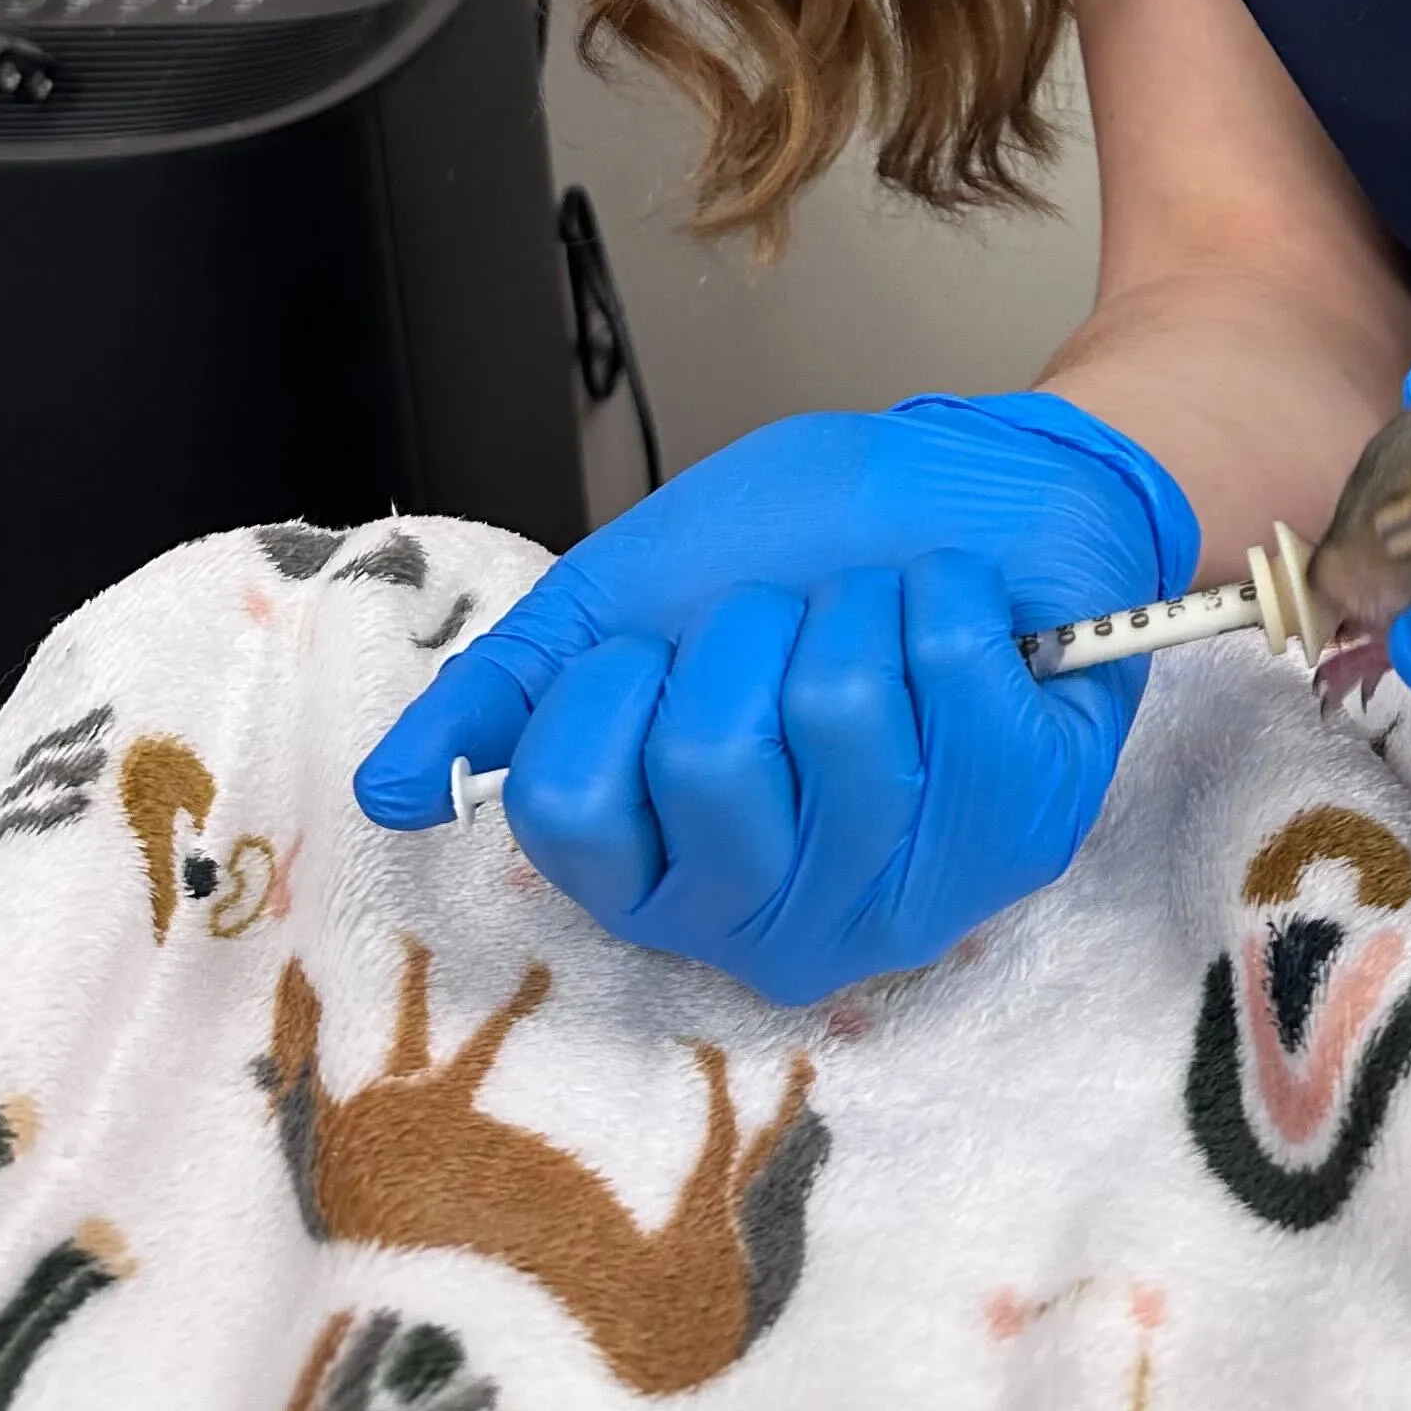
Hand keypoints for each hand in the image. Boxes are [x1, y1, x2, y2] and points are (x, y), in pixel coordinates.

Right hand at [353, 391, 1195, 999]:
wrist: (965, 490)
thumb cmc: (794, 554)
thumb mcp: (625, 602)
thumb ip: (509, 694)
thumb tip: (386, 795)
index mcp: (661, 873)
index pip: (566, 807)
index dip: (609, 686)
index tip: (661, 650)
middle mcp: (772, 920)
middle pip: (706, 754)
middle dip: (745, 628)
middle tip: (788, 625)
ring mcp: (905, 889)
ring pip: (836, 708)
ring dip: (853, 606)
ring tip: (878, 622)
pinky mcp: (1024, 832)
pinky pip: (952, 673)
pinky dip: (948, 597)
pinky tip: (967, 627)